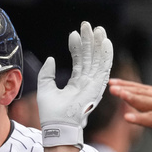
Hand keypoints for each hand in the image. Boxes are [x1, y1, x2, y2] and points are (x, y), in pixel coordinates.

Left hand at [37, 22, 112, 147]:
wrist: (58, 126)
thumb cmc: (51, 113)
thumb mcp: (45, 88)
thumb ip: (47, 73)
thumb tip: (50, 59)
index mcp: (76, 84)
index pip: (79, 61)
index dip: (77, 47)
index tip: (73, 34)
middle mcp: (86, 83)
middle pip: (90, 57)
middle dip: (89, 41)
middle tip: (88, 25)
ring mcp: (93, 85)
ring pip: (98, 60)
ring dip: (99, 44)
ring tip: (98, 29)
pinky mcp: (97, 87)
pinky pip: (104, 67)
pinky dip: (106, 54)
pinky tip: (106, 42)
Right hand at [108, 79, 151, 151]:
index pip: (151, 118)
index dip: (139, 118)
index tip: (127, 117)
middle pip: (143, 101)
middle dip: (130, 97)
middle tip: (118, 93)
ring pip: (139, 91)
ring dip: (125, 88)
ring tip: (112, 88)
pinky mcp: (151, 91)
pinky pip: (138, 86)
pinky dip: (125, 83)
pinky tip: (114, 83)